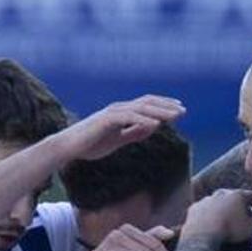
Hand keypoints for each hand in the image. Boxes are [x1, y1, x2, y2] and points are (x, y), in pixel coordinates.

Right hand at [54, 95, 185, 160]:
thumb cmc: (90, 145)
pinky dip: (143, 119)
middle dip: (166, 106)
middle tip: (183, 110)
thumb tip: (153, 126)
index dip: (164, 106)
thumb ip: (135, 132)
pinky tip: (156, 123)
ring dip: (160, 110)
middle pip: (147, 103)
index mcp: (122, 113)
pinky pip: (129, 117)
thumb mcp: (118, 140)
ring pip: (141, 107)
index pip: (147, 105)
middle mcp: (118, 109)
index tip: (179, 110)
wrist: (68, 147)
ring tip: (176, 115)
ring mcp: (112, 113)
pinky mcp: (106, 120)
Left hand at [183, 189, 251, 242]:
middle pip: (234, 197)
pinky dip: (209, 216)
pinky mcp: (194, 208)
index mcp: (238, 195)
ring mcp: (206, 200)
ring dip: (223, 210)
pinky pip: (205, 210)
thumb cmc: (229, 231)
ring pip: (218, 203)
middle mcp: (221, 193)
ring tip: (225, 222)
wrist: (202, 236)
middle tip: (243, 217)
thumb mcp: (251, 229)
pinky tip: (210, 224)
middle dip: (239, 206)